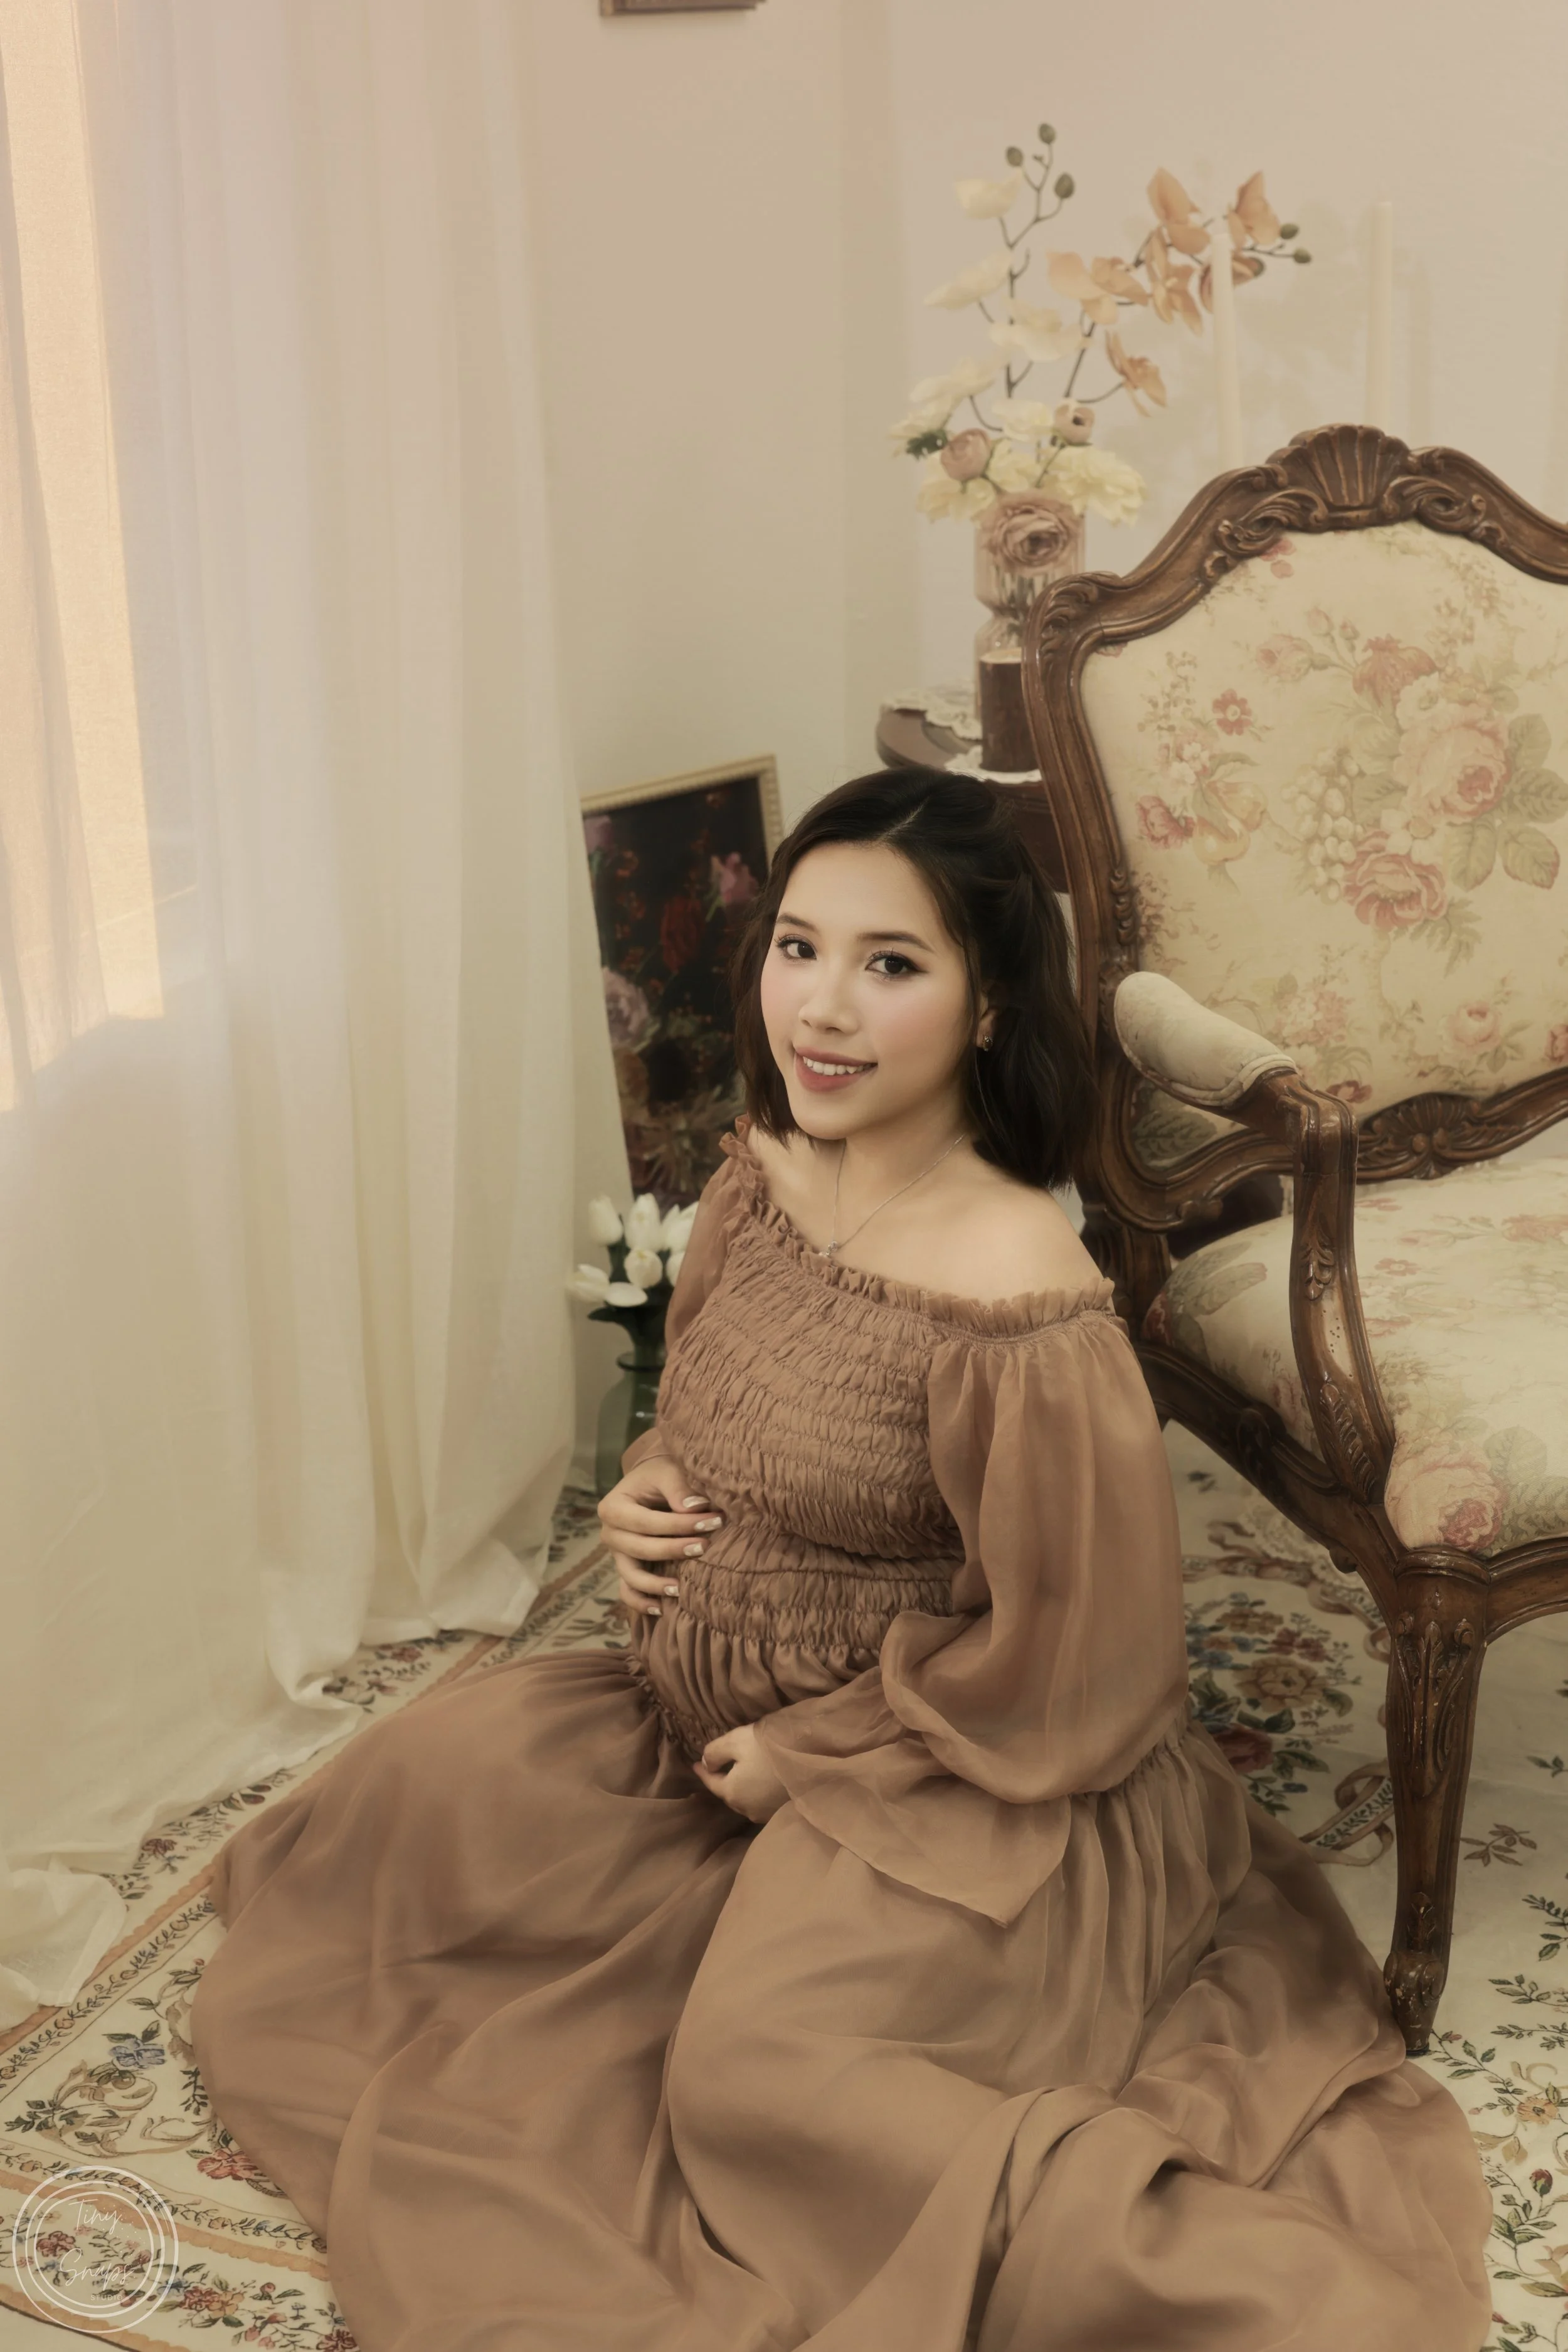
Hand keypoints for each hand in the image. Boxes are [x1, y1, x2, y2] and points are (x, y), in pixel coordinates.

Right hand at [597, 1454, 723, 1621]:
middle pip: (641, 1549)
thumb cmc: (659, 1476)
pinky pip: (627, 1591)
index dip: (679, 1525)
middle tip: (706, 1547)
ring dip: (656, 1584)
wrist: (650, 1483)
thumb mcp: (667, 1472)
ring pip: (631, 1576)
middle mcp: (609, 1533)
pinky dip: (641, 1603)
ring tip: (682, 1588)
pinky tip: (661, 1609)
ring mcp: (616, 1554)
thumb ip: (679, 1489)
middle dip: (675, 1550)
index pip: (647, 1522)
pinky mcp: (625, 1568)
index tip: (712, 1522)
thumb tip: (696, 1508)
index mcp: (613, 1507)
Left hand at [692, 1723, 789, 1824]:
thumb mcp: (737, 1740)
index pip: (711, 1782)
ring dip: (741, 1787)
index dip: (702, 1771)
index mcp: (731, 1792)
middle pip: (728, 1793)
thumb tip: (705, 1763)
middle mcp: (745, 1808)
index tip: (694, 1764)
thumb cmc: (769, 1749)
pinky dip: (756, 1792)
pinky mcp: (780, 1812)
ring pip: (745, 1799)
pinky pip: (761, 1801)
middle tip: (719, 1766)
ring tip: (741, 1774)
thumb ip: (715, 1752)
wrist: (811, 1763)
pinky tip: (761, 1783)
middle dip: (723, 1780)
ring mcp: (764, 1813)